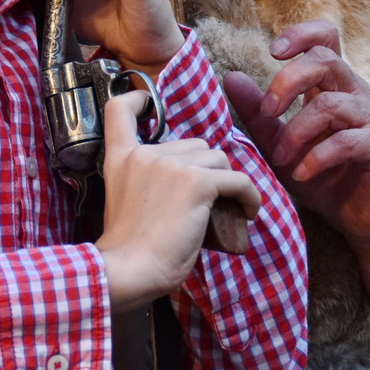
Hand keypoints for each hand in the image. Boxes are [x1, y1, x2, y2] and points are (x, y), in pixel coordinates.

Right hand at [96, 91, 263, 311]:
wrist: (129, 270)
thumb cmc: (130, 251)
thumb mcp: (124, 204)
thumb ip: (145, 183)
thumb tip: (178, 188)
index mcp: (122, 159)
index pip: (120, 110)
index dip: (137, 99)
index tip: (148, 102)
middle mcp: (145, 154)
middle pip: (193, 143)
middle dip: (205, 169)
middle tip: (207, 202)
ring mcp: (171, 164)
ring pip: (218, 159)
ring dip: (226, 182)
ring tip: (228, 209)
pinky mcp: (197, 182)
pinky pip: (238, 180)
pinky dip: (249, 197)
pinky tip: (248, 213)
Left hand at [223, 19, 369, 251]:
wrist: (362, 220)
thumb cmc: (323, 178)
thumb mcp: (280, 145)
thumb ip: (258, 114)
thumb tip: (231, 78)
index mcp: (332, 85)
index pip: (325, 37)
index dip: (301, 34)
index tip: (272, 51)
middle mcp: (354, 94)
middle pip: (325, 60)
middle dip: (288, 81)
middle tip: (268, 111)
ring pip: (331, 104)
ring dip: (297, 131)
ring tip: (281, 157)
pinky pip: (347, 141)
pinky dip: (317, 157)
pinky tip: (302, 174)